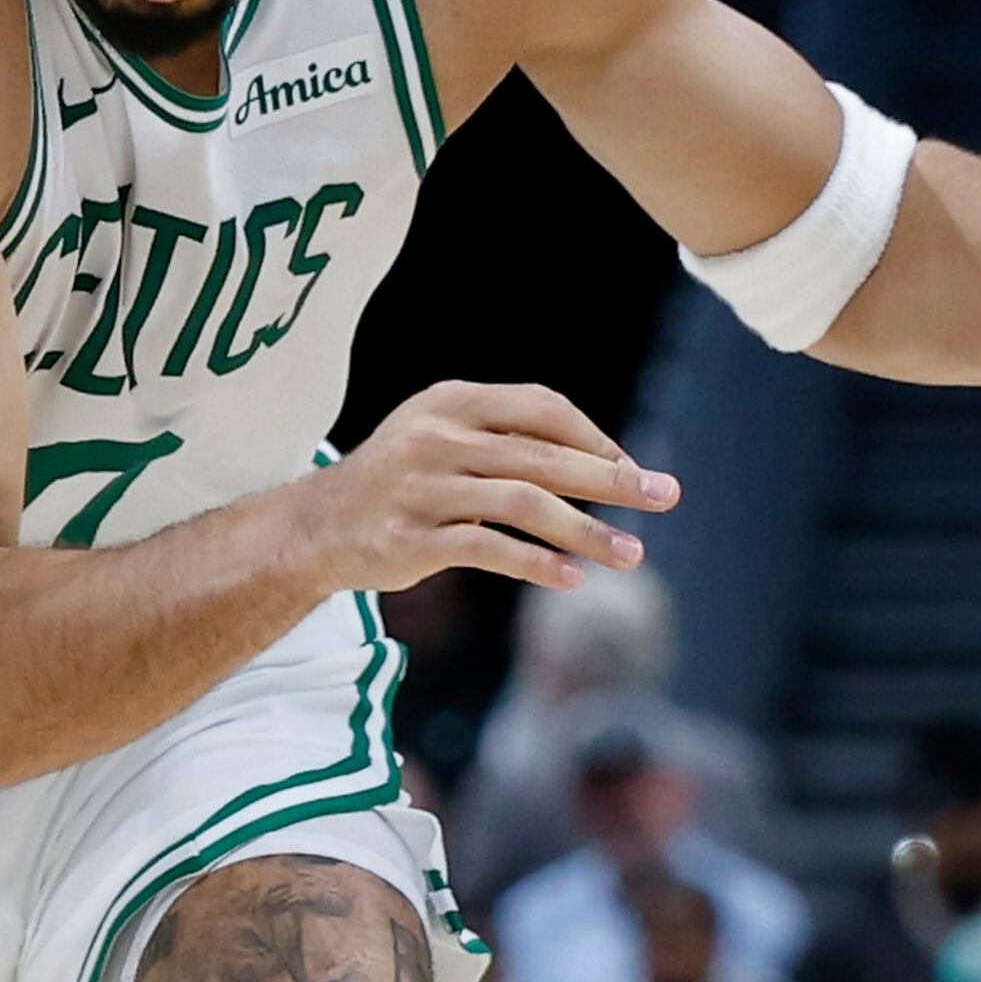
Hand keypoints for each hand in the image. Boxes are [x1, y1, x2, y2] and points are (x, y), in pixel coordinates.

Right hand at [294, 380, 677, 593]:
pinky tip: (572, 579)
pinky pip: (489, 549)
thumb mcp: (440, 436)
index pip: (541, 407)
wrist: (314, 526)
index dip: (593, 438)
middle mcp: (436, 438)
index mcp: (450, 402)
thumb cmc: (396, 479)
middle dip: (612, 479)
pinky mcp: (411, 539)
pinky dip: (536, 564)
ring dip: (587, 531)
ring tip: (632, 555)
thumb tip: (602, 460)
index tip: (630, 468)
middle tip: (666, 496)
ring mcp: (421, 489)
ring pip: (525, 505)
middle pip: (544, 456)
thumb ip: (505, 438)